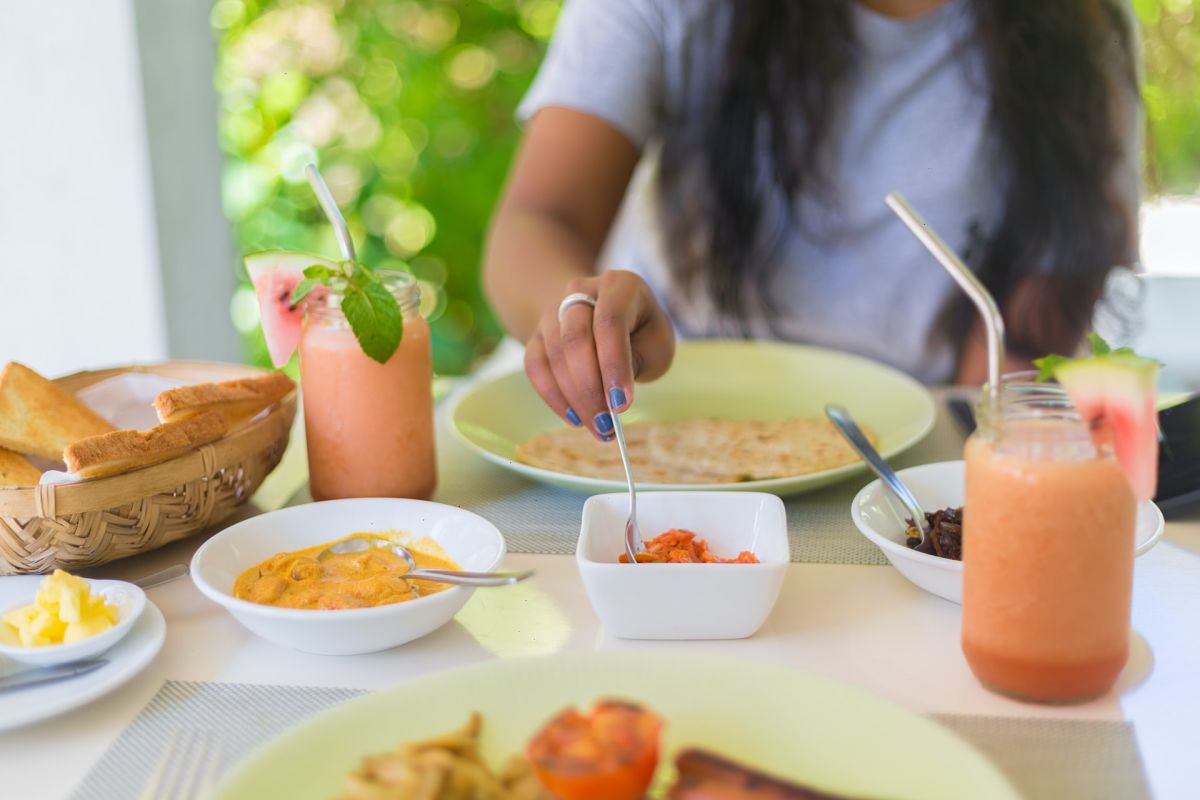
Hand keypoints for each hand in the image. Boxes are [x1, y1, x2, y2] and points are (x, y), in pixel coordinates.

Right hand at [525, 270, 674, 438]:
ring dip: (575, 398)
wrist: (604, 312)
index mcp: (619, 285)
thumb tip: (611, 395)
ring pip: (555, 355)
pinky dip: (553, 397)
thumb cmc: (641, 331)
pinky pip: (535, 367)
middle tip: (607, 425)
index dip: (614, 364)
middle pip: (576, 337)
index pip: (610, 322)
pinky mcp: (537, 334)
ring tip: (598, 428)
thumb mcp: (656, 341)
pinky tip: (575, 418)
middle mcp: (581, 291)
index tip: (622, 404)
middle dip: (591, 388)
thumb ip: (639, 359)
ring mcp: (553, 311)